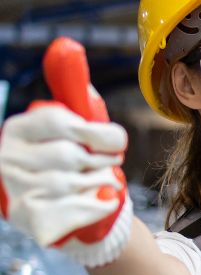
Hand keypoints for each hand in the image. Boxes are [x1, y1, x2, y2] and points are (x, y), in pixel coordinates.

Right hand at [0, 103, 131, 267]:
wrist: (64, 211)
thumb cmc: (72, 163)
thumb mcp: (75, 131)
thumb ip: (78, 102)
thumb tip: (70, 57)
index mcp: (18, 129)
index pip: (57, 121)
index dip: (95, 133)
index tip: (116, 142)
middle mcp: (8, 158)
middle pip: (68, 154)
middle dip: (101, 161)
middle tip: (112, 164)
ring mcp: (14, 189)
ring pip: (71, 183)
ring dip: (102, 183)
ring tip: (106, 181)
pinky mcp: (27, 216)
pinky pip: (75, 209)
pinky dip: (99, 206)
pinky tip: (103, 201)